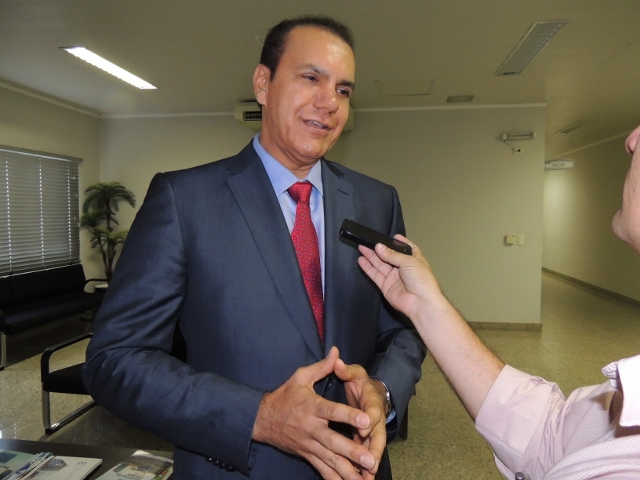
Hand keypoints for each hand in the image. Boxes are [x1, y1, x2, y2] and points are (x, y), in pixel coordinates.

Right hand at [252, 347, 375, 479]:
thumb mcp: (301, 377)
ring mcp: (309, 444)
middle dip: (353, 452)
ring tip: (365, 477)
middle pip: (334, 441)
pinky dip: (335, 478)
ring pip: (330, 460)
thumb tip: (336, 351)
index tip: (366, 421)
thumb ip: (322, 367)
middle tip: (371, 459)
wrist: (262, 419)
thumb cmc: (285, 395)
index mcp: (312, 407)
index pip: (333, 412)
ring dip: (348, 470)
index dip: (349, 416)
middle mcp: (312, 428)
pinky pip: (322, 470)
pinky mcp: (307, 455)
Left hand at [333, 359, 387, 479]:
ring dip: (369, 464)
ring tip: (365, 479)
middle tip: (370, 464)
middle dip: (374, 450)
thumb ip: (346, 370)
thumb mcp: (355, 373)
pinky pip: (365, 455)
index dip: (370, 420)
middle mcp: (375, 420)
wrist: (372, 393)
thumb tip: (336, 360)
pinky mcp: (365, 440)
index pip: (373, 412)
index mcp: (372, 402)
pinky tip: (358, 479)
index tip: (365, 427)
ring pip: (372, 449)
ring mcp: (371, 432)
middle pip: (377, 437)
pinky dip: (362, 468)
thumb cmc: (361, 382)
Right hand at [357, 235, 444, 319]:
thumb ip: (392, 255)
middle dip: (379, 249)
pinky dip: (368, 268)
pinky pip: (375, 275)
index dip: (401, 242)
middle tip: (367, 241)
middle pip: (389, 256)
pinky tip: (361, 260)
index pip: (408, 248)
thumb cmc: (420, 278)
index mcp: (414, 260)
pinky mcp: (385, 286)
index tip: (393, 236)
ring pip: (380, 265)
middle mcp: (403, 268)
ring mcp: (394, 277)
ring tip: (361, 247)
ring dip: (371, 256)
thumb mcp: (409, 261)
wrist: (420, 302)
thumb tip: (378, 247)